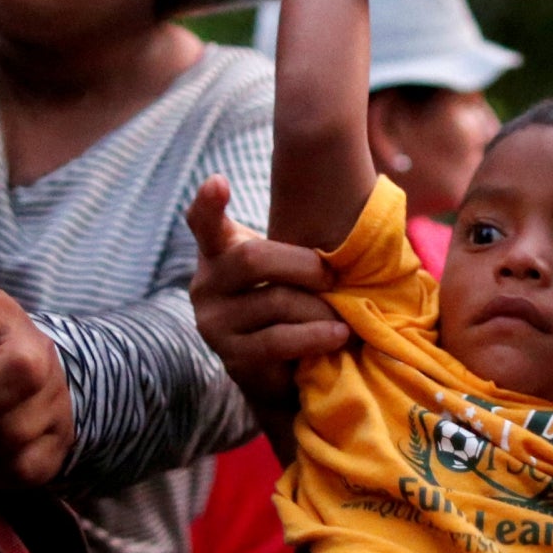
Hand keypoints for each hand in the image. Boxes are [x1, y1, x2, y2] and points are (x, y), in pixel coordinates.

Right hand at [185, 176, 345, 415]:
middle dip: (303, 265)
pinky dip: (316, 336)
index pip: (203, 222)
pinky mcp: (233, 357)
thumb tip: (348, 223)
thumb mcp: (286, 268)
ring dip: (319, 308)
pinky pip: (279, 340)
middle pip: (252, 258)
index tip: (219, 182)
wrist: (281, 370)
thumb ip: (293, 243)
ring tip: (343, 317)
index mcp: (219, 253)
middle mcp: (206, 285)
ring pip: (275, 301)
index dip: (207, 204)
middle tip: (333, 277)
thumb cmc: (291, 303)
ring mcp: (214, 323)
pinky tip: (339, 334)